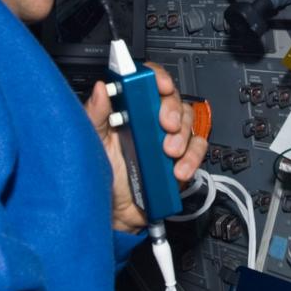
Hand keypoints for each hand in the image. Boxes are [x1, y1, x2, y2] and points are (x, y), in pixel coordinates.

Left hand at [84, 62, 207, 232]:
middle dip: (172, 110)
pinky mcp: (181, 159)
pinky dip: (192, 157)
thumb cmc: (101, 174)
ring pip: (189, 123)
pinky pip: (197, 150)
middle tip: (165, 124)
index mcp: (130, 111)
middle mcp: (151, 122)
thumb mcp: (92, 141)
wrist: (114, 212)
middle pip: (173, 100)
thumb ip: (96, 114)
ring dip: (183, 135)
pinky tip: (178, 169)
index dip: (157, 77)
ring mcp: (168, 140)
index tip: (159, 84)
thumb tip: (102, 88)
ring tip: (168, 152)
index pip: (148, 83)